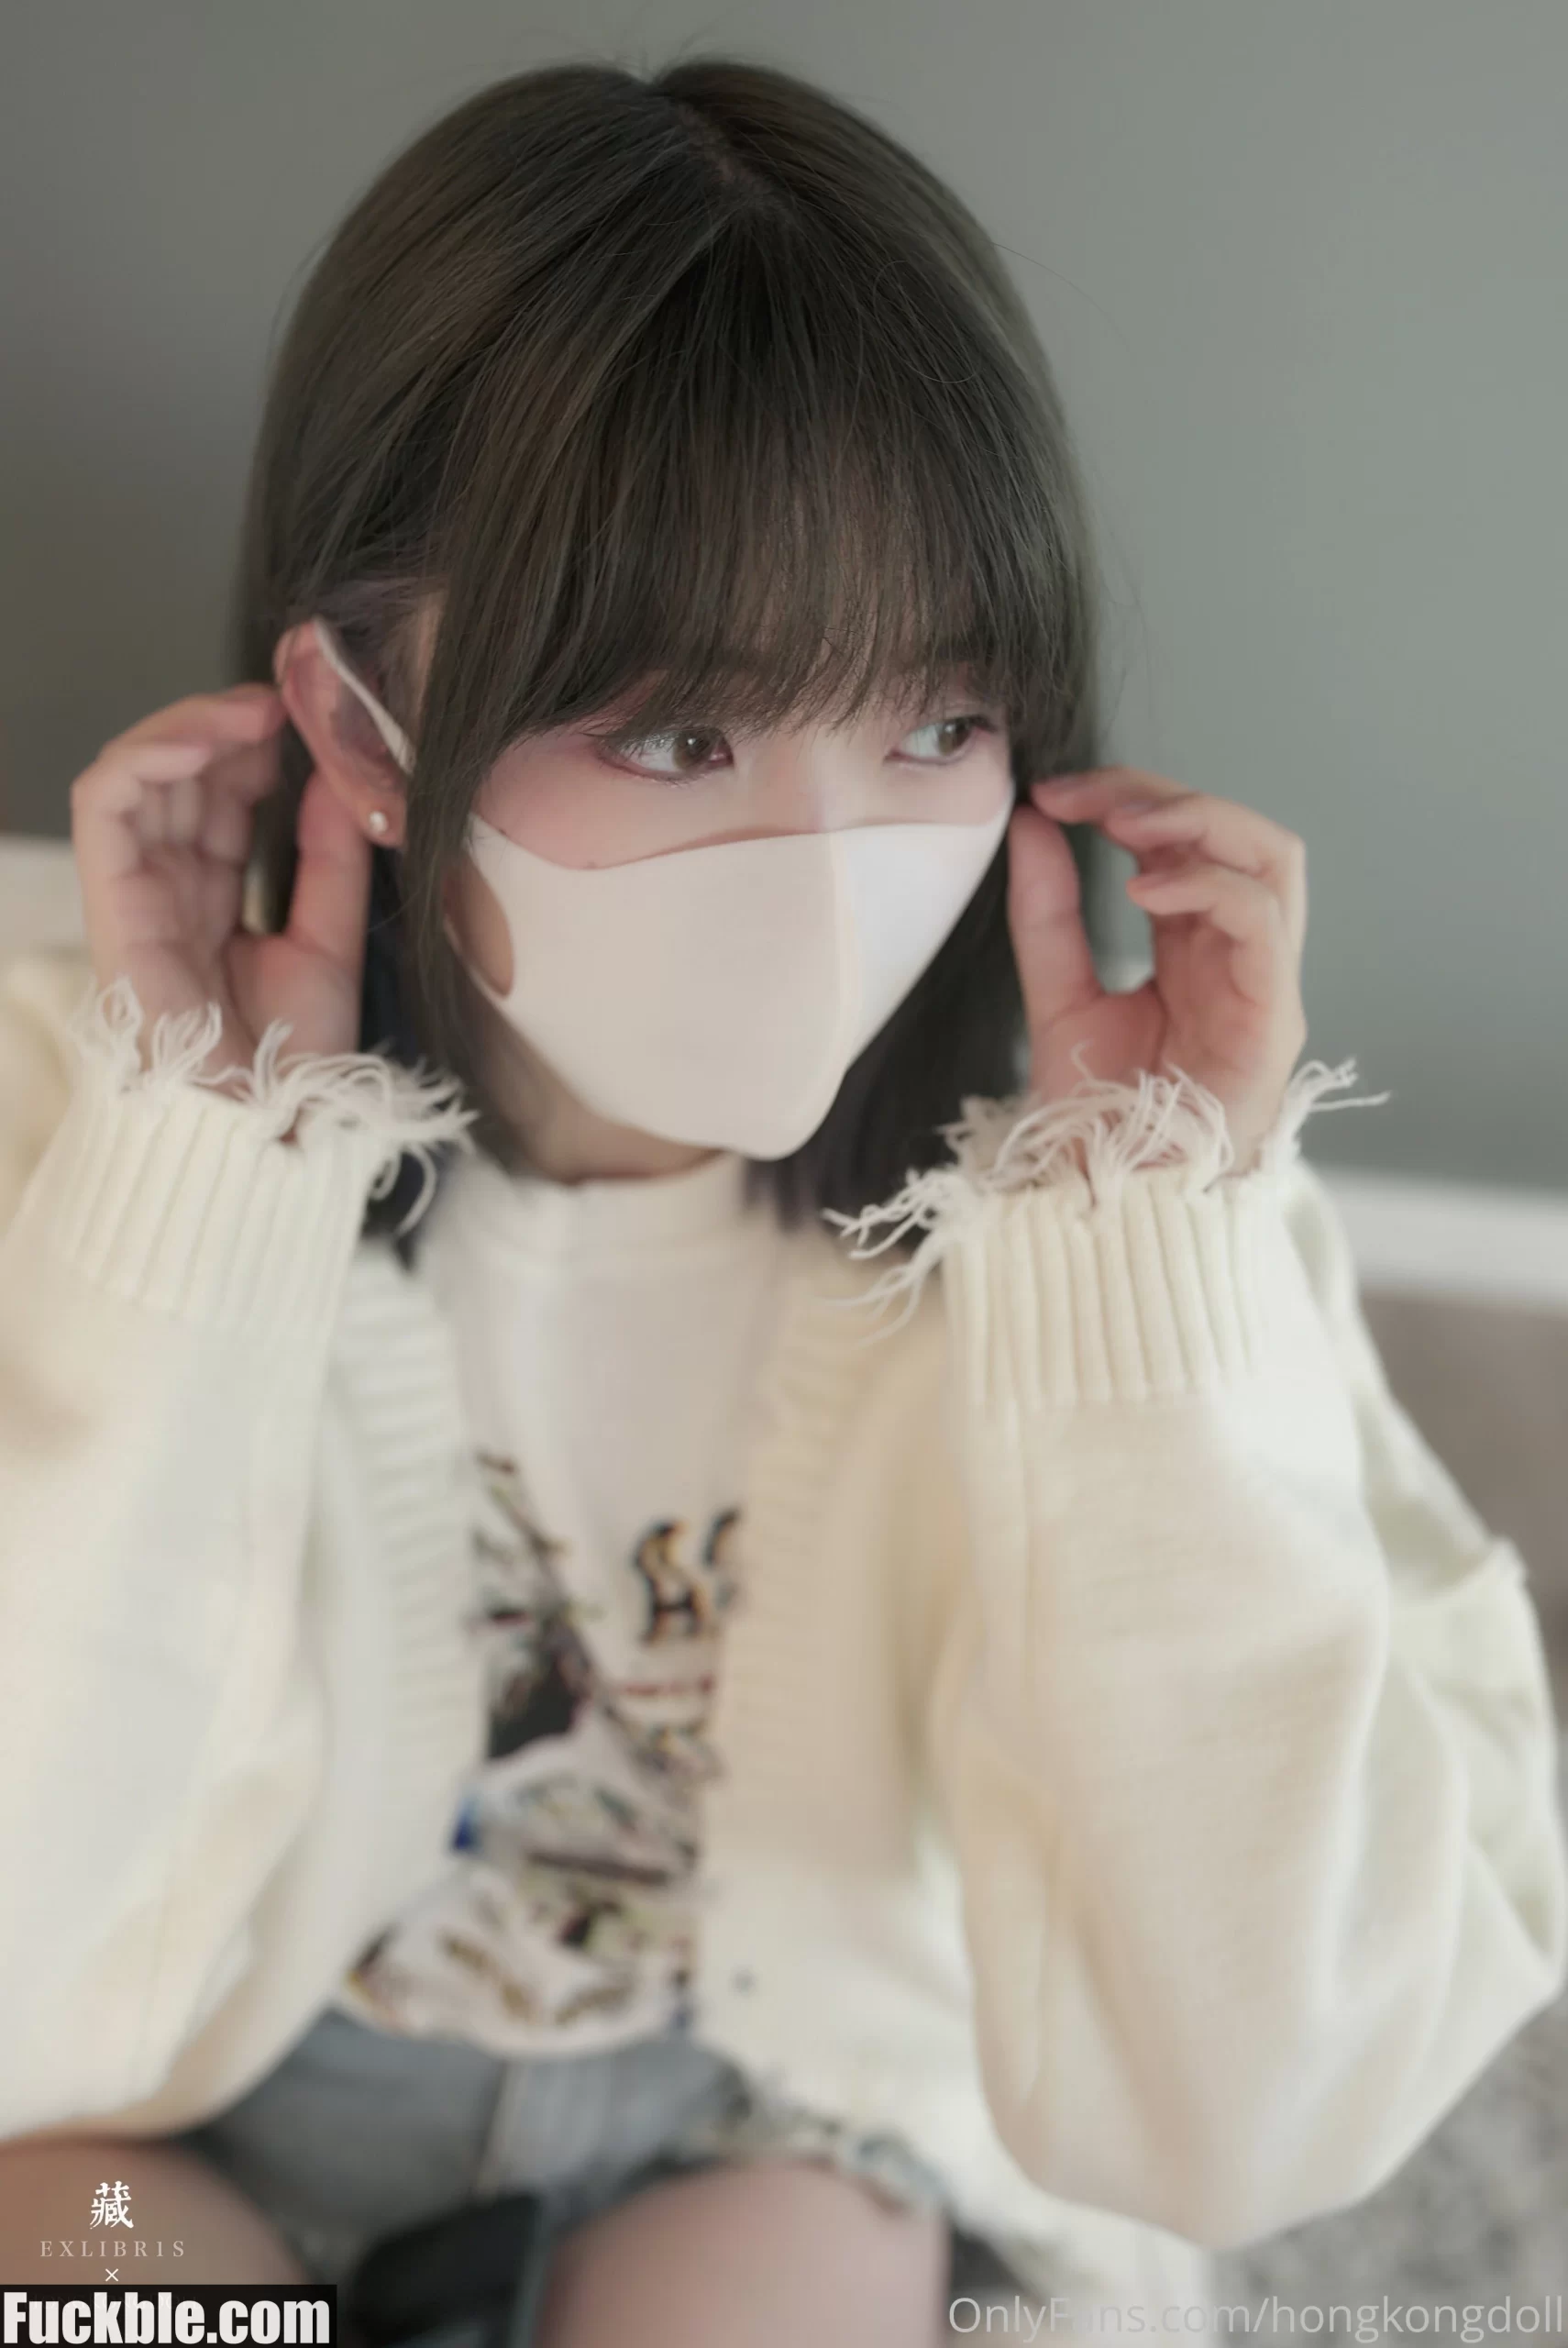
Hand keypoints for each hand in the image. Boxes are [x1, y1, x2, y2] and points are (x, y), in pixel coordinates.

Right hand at [69, 683, 373, 1089]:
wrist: (268, 1122)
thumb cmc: (295, 1054)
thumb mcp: (330, 938)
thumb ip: (329, 858)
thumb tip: (334, 775)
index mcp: (212, 897)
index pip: (218, 796)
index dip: (253, 747)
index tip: (306, 718)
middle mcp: (168, 887)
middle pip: (177, 776)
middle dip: (225, 726)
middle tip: (284, 703)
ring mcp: (136, 891)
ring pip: (136, 773)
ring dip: (189, 726)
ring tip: (252, 712)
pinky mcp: (112, 899)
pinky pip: (104, 802)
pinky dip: (147, 755)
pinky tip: (205, 740)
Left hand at [1006, 766, 1308, 1174]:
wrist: (1113, 1214)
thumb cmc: (1098, 1124)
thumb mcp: (1057, 1000)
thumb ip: (1048, 915)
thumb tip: (1031, 822)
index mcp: (1194, 948)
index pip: (1187, 841)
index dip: (1127, 799)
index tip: (1053, 793)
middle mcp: (1238, 958)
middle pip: (1237, 833)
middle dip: (1162, 796)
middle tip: (1086, 796)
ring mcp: (1264, 986)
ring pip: (1272, 858)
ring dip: (1198, 822)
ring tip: (1123, 826)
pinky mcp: (1272, 1019)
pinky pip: (1262, 922)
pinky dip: (1207, 887)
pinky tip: (1144, 892)